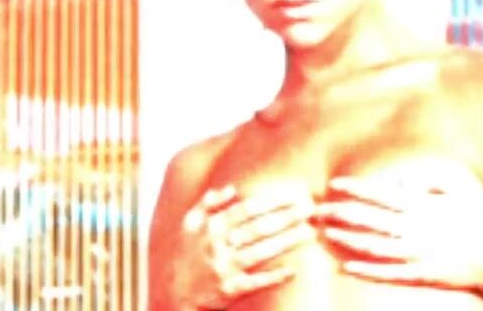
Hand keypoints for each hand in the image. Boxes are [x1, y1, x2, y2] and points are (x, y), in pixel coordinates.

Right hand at [178, 184, 314, 308]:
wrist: (172, 292)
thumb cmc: (185, 254)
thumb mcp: (189, 224)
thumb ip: (209, 203)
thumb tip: (232, 189)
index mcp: (211, 226)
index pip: (247, 208)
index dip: (272, 201)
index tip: (294, 194)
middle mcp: (219, 244)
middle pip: (259, 227)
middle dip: (287, 217)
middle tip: (310, 210)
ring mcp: (224, 267)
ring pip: (262, 251)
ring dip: (287, 241)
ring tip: (309, 232)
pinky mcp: (229, 289)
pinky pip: (256, 282)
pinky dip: (274, 277)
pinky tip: (293, 271)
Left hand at [314, 175, 482, 290]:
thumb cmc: (480, 218)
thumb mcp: (460, 187)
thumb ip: (427, 180)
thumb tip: (399, 181)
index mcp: (423, 206)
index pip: (380, 194)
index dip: (355, 189)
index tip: (333, 184)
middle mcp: (415, 229)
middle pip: (369, 220)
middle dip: (340, 214)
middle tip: (316, 210)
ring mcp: (417, 255)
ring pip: (373, 247)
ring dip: (347, 241)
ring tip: (325, 234)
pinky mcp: (421, 275)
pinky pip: (388, 274)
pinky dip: (366, 271)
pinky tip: (346, 268)